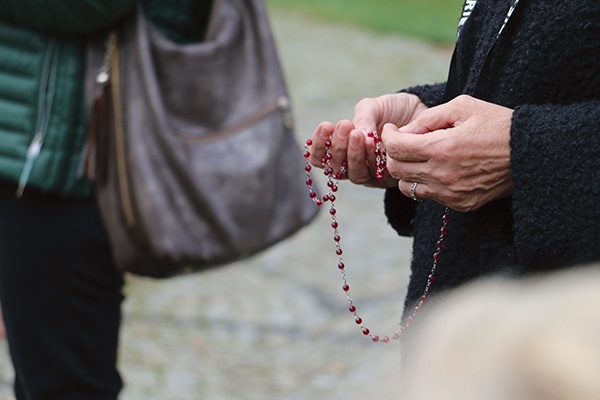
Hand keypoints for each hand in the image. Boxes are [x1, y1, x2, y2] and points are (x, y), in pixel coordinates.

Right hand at [307, 93, 427, 187]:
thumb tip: (357, 134)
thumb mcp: (373, 107)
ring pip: (355, 174)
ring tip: (357, 133)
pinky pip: (377, 174)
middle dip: (337, 147)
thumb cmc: (393, 110)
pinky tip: (373, 141)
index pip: (321, 157)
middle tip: (343, 126)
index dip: (319, 146)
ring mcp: (372, 174)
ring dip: (354, 154)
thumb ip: (362, 117)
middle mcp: (354, 165)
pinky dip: (373, 158)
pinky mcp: (390, 179)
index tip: (325, 126)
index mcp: (343, 150)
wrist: (424, 112)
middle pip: (336, 169)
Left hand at [382, 95, 513, 211]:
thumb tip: (402, 132)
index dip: (387, 137)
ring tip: (418, 156)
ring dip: (407, 171)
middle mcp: (443, 175)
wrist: (530, 153)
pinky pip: (428, 196)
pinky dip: (425, 182)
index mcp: (442, 148)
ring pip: (408, 187)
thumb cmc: (496, 123)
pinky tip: (437, 168)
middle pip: (396, 170)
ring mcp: (450, 193)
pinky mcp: (459, 204)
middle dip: (393, 154)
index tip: (391, 130)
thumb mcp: (462, 107)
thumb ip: (427, 118)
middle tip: (402, 143)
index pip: (396, 148)